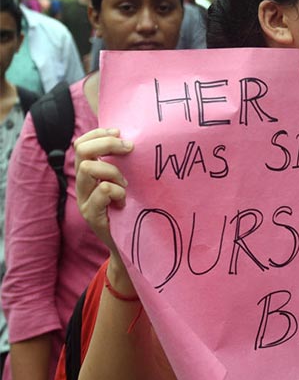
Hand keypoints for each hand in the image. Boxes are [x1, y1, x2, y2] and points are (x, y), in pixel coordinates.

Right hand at [74, 127, 133, 254]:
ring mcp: (84, 200)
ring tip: (126, 185)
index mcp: (89, 175)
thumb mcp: (128, 184)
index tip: (120, 132)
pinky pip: (102, 191)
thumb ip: (125, 166)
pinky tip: (124, 202)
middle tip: (129, 149)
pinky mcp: (91, 215)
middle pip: (81, 151)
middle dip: (107, 144)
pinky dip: (117, 192)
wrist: (130, 246)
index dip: (98, 134)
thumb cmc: (132, 212)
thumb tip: (136, 141)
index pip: (81, 144)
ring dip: (113, 172)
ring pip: (89, 169)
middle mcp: (82, 185)